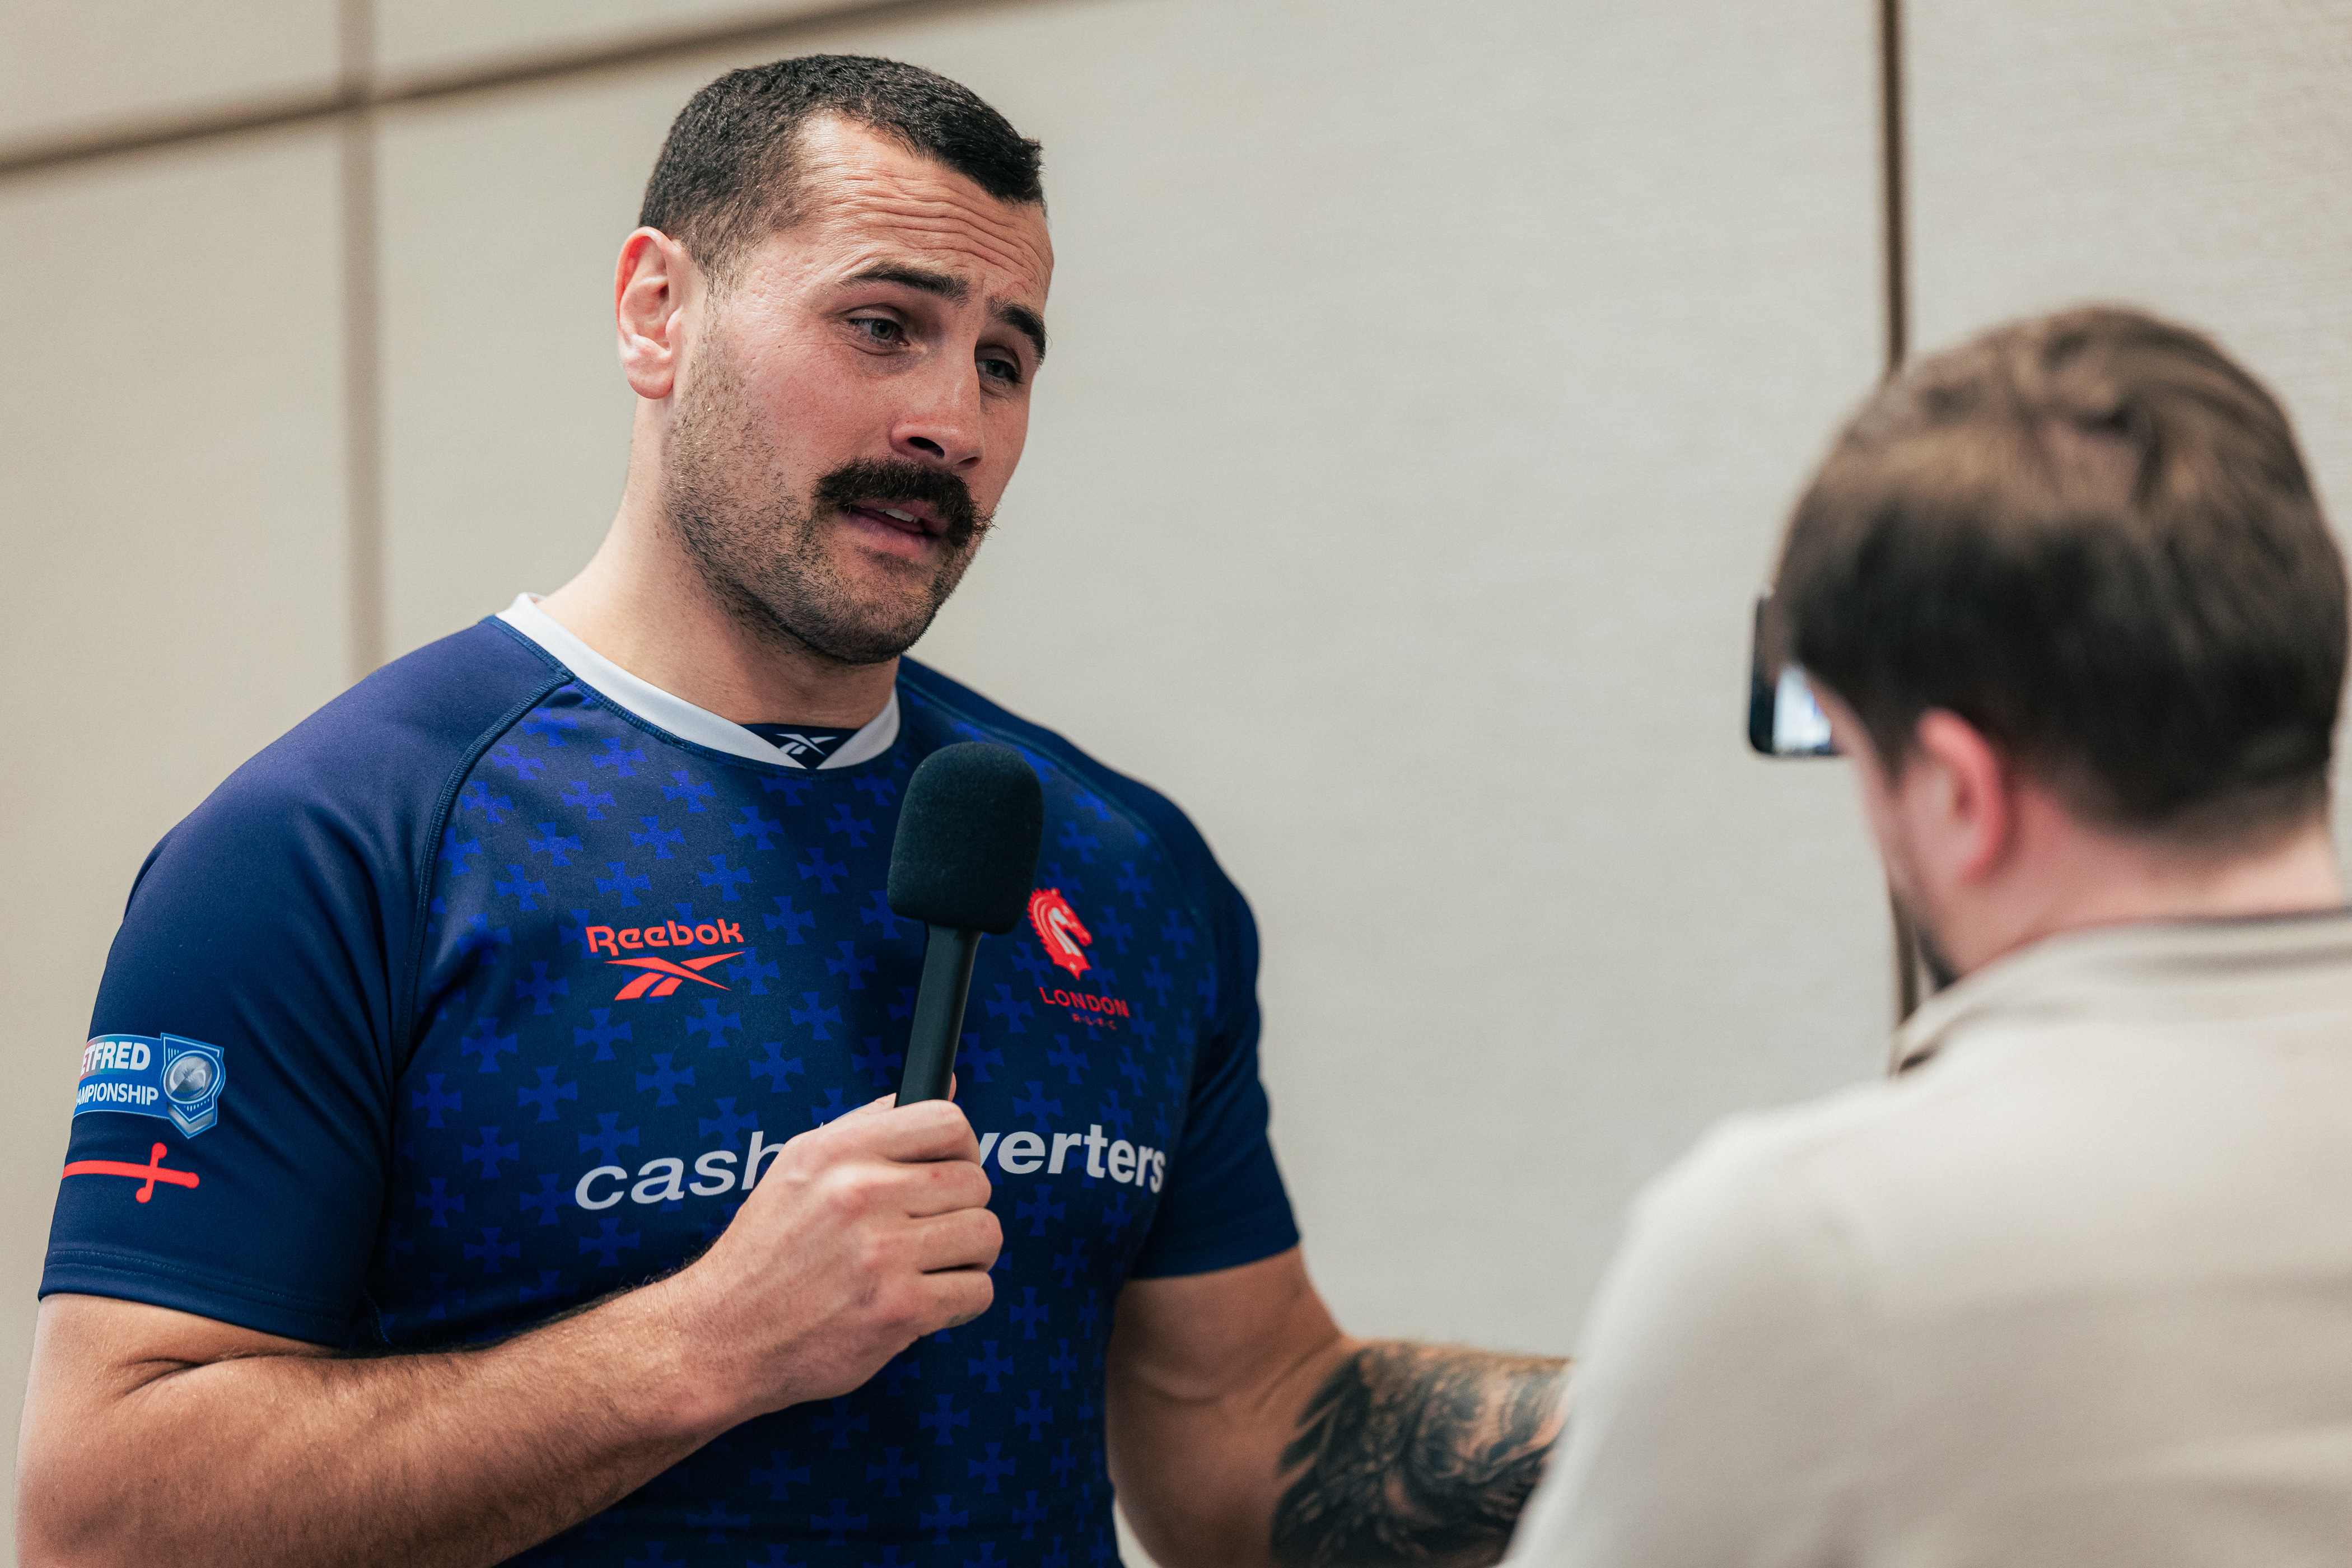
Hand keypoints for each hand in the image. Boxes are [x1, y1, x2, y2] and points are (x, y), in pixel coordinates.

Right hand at [667, 1090, 999, 1420]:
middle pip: (975, 1182)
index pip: (946, 1123)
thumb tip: (947, 1087)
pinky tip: (929, 1302)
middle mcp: (859, 1194)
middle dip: (962, 1209)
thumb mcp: (800, 1164)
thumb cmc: (765, 1254)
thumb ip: (873, 1123)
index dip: (963, 1148)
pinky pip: (978, 1291)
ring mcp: (881, 1253)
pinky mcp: (898, 1309)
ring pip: (985, 1234)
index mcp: (838, 1152)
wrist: (723, 1337)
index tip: (954, 1168)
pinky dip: (961, 1300)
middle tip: (933, 1230)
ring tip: (933, 1265)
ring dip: (969, 1256)